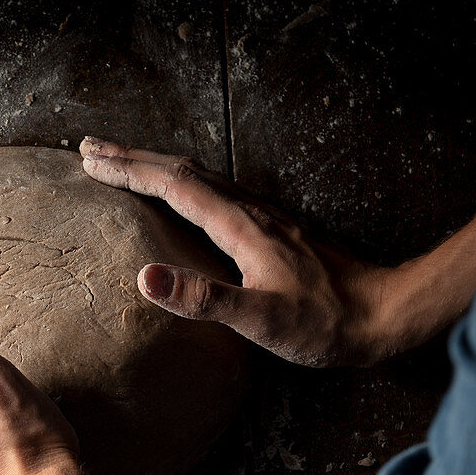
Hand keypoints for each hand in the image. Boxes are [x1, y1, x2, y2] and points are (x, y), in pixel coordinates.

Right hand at [79, 136, 390, 366]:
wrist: (385, 313)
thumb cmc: (325, 324)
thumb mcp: (261, 320)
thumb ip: (204, 299)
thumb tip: (145, 277)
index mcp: (240, 226)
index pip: (173, 186)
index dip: (129, 172)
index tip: (90, 162)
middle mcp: (249, 211)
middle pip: (181, 170)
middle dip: (132, 158)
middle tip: (90, 150)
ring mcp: (263, 216)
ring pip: (199, 176)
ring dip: (155, 165)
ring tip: (124, 162)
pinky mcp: (272, 229)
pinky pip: (215, 191)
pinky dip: (182, 182)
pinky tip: (182, 192)